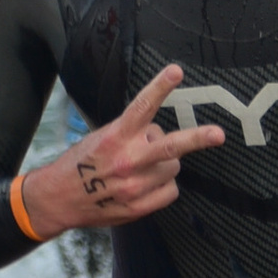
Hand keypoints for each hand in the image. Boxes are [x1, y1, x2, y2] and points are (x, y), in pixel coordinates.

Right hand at [19, 60, 223, 237]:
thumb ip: (130, 133)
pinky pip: (171, 191)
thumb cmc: (80, 164)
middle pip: (171, 145)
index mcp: (116, 137)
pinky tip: (146, 186)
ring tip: (144, 167)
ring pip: (173, 167)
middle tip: (218, 134)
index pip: (142, 106)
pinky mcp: (139, 206)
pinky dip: (164, 187)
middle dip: (198, 138)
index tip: (176, 71)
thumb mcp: (100, 138)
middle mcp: (127, 160)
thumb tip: (158, 133)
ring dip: (166, 164)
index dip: (160, 86)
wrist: (59, 199)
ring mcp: (134, 185)